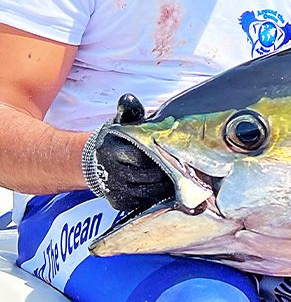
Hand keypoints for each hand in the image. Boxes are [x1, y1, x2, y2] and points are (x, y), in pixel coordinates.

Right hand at [82, 94, 172, 210]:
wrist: (95, 162)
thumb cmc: (117, 139)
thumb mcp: (121, 122)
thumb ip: (128, 111)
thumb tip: (128, 98)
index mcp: (113, 151)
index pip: (142, 157)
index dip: (160, 156)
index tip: (174, 153)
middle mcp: (111, 172)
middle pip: (149, 176)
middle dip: (168, 173)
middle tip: (184, 168)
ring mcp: (115, 190)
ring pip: (149, 192)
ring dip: (166, 187)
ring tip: (180, 178)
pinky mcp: (119, 203)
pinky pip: (145, 203)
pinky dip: (157, 197)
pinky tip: (167, 188)